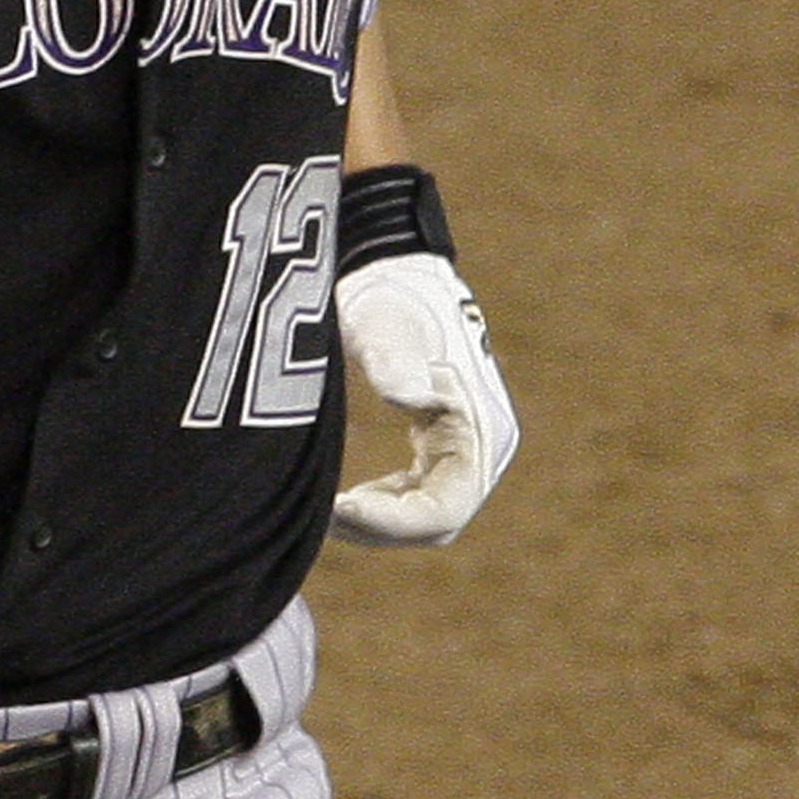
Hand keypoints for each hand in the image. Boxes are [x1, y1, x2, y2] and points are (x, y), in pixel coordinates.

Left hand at [330, 253, 519, 545]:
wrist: (393, 271)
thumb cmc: (389, 296)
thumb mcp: (388, 325)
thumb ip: (395, 358)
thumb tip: (405, 393)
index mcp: (482, 431)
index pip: (445, 508)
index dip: (392, 521)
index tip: (337, 508)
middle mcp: (482, 448)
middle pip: (436, 521)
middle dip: (379, 528)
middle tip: (317, 518)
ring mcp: (462, 447)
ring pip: (424, 515)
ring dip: (376, 521)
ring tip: (318, 511)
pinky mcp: (439, 442)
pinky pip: (415, 495)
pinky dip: (380, 504)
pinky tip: (335, 498)